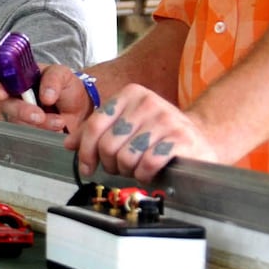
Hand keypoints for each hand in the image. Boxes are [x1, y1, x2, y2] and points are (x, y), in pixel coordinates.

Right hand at [0, 64, 87, 132]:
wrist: (80, 111)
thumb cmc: (66, 88)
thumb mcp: (63, 75)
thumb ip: (53, 80)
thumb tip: (45, 96)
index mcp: (18, 79)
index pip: (1, 82)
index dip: (0, 88)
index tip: (3, 95)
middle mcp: (13, 98)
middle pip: (7, 106)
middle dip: (23, 112)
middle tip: (40, 116)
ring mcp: (17, 117)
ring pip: (18, 123)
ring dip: (39, 125)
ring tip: (59, 122)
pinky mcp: (25, 132)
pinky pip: (26, 136)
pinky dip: (41, 134)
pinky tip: (55, 131)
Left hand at [64, 84, 213, 183]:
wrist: (200, 138)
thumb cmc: (157, 134)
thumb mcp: (126, 124)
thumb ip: (98, 131)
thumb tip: (69, 144)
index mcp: (131, 94)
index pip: (95, 125)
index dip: (86, 151)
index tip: (86, 166)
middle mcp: (148, 102)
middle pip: (108, 144)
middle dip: (109, 164)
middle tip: (119, 168)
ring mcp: (167, 119)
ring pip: (127, 156)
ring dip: (128, 170)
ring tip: (136, 168)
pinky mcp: (181, 139)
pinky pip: (148, 164)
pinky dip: (144, 174)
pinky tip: (149, 172)